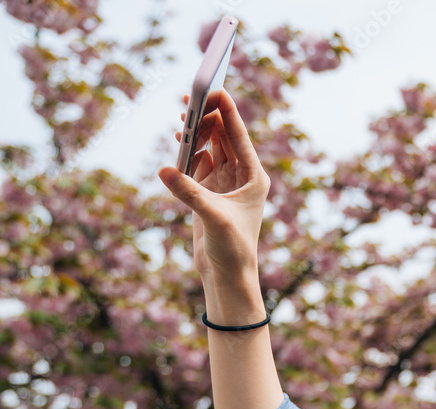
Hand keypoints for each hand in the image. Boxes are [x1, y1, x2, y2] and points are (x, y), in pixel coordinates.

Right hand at [158, 88, 270, 285]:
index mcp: (254, 177)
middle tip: (189, 98)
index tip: (215, 89)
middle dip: (208, 116)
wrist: (227, 274)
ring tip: (182, 111)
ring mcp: (223, 182)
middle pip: (223, 136)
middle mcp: (241, 176)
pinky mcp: (206, 191)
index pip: (239, 137)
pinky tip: (177, 137)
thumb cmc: (233, 248)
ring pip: (210, 146)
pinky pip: (196, 162)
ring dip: (196, 131)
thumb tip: (164, 170)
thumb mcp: (213, 217)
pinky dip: (187, 149)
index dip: (228, 112)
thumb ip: (189, 192)